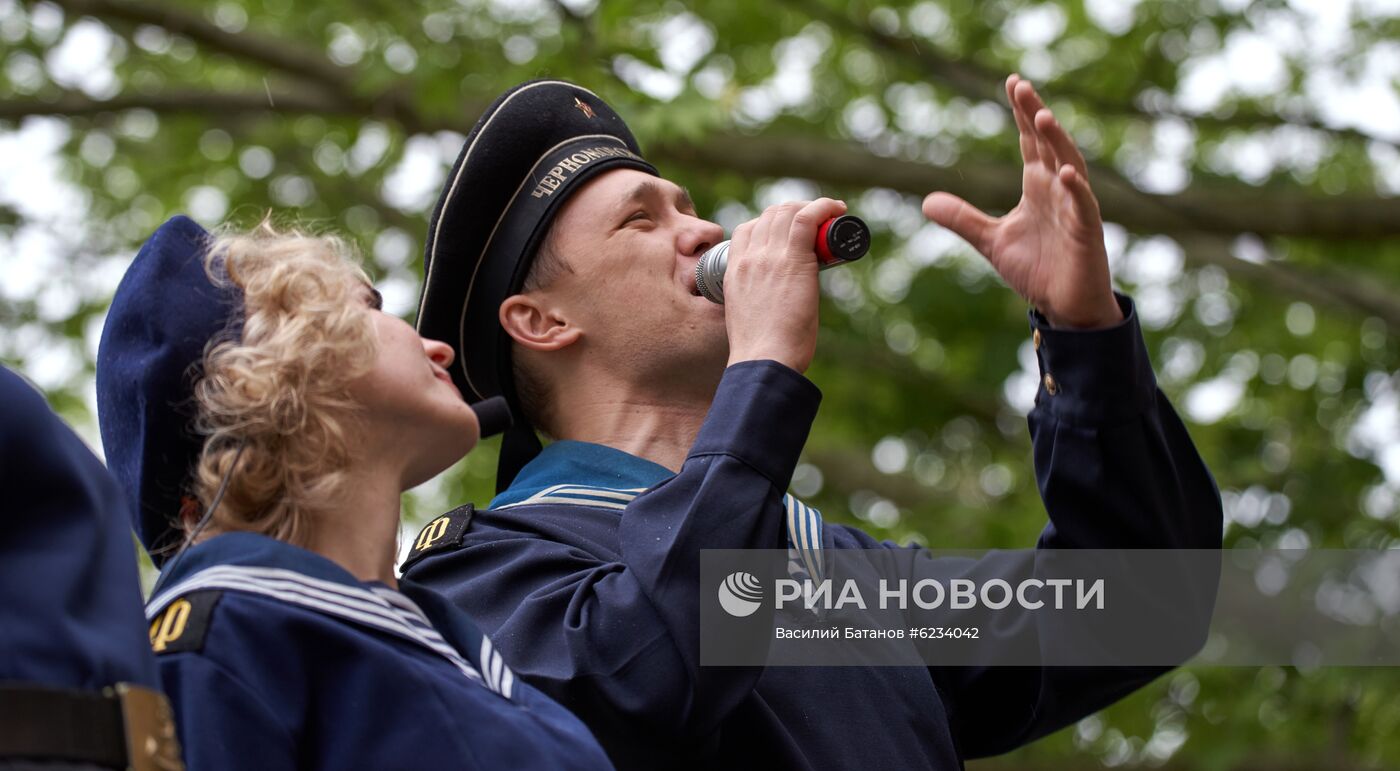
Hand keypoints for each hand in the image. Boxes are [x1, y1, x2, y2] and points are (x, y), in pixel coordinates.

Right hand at [723, 197, 847, 372]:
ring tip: (831, 214)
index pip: (747, 229)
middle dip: (795, 210)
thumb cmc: (760, 350)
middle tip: (817, 221)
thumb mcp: (745, 316)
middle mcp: (749, 257)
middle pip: (770, 215)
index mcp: (733, 270)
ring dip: (812, 207)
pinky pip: (807, 219)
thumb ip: (755, 301)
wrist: (764, 359)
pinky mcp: (793, 261)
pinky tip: (836, 208)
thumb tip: (774, 306)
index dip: (770, 223)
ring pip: (788, 212)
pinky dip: (823, 207)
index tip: (789, 230)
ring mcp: (769, 257)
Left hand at [922, 75, 1122, 329]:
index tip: (1012, 83)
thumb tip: (925, 201)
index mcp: (1037, 186)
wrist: (1063, 306)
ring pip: (1069, 165)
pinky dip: (1075, 189)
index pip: (1030, 141)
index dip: (1022, 113)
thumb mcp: (991, 241)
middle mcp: (1057, 189)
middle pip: (1048, 143)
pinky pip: (1083, 205)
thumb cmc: (1036, 269)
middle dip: (1035, 114)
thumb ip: (963, 219)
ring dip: (1057, 141)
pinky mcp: (1087, 231)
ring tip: (1042, 116)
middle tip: (1021, 85)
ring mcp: (1075, 208)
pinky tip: (1064, 174)